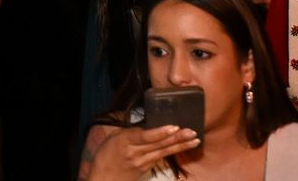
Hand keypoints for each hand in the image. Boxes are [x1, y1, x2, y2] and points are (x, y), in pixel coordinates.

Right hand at [84, 125, 199, 179]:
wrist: (103, 178)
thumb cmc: (106, 155)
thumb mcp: (114, 138)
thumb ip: (131, 132)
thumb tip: (148, 124)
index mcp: (125, 141)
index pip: (145, 136)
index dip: (160, 132)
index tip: (174, 127)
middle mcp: (136, 153)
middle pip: (159, 144)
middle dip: (177, 138)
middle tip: (192, 131)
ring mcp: (143, 162)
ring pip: (164, 152)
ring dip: (180, 145)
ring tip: (194, 140)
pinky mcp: (147, 168)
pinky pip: (161, 157)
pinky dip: (173, 151)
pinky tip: (183, 147)